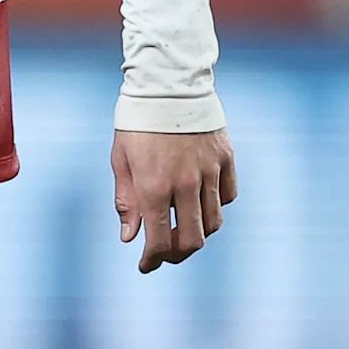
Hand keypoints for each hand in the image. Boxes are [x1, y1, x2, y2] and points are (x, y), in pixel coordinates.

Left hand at [114, 126, 235, 272]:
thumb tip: (130, 237)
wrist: (167, 82)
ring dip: (198, 234)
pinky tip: (201, 203)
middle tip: (166, 254)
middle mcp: (184, 183)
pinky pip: (228, 196)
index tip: (146, 265)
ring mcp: (209, 171)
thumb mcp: (121, 160)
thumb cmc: (136, 122)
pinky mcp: (226, 158)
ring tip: (183, 230)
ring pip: (213, 222)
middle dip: (177, 255)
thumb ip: (126, 201)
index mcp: (153, 186)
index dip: (152, 260)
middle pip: (192, 240)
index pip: (158, 241)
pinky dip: (216, 206)